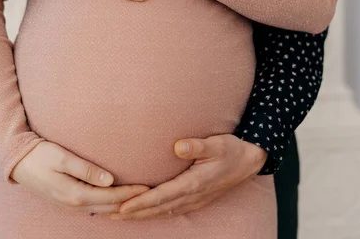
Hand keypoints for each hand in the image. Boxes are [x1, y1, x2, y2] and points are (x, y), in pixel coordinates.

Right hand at [11, 141, 148, 213]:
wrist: (18, 162)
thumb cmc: (40, 155)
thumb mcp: (63, 158)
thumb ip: (86, 169)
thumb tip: (110, 180)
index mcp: (75, 194)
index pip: (111, 197)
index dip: (131, 192)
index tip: (148, 186)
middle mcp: (74, 204)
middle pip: (110, 207)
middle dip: (131, 201)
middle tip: (151, 193)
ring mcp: (70, 205)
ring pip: (103, 210)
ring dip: (121, 205)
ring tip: (139, 198)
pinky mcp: (68, 200)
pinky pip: (95, 207)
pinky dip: (109, 205)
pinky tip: (118, 201)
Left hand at [110, 134, 266, 219]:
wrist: (250, 161)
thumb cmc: (231, 149)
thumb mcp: (217, 143)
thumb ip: (197, 145)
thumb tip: (178, 146)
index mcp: (194, 183)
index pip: (161, 196)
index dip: (140, 203)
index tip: (122, 206)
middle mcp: (192, 196)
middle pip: (157, 209)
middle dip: (133, 213)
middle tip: (109, 214)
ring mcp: (194, 200)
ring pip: (163, 212)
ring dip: (141, 216)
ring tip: (119, 216)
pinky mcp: (195, 200)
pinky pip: (170, 210)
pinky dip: (154, 214)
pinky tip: (143, 213)